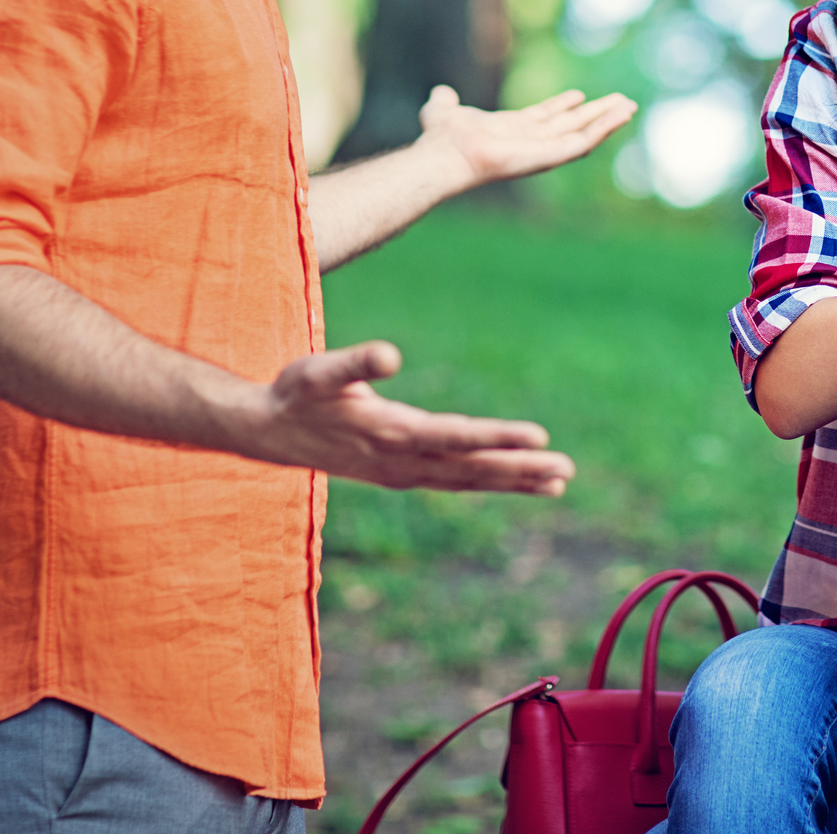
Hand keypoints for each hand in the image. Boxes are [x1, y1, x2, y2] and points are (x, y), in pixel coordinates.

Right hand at [253, 341, 576, 493]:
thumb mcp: (318, 371)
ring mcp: (404, 473)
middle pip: (471, 467)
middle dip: (520, 470)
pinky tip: (522, 481)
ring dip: (514, 481)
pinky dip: (491, 482)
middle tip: (567, 470)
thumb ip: (355, 363)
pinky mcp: (404, 475)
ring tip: (560, 481)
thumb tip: (391, 354)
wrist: (269, 433)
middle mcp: (402, 461)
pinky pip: (457, 481)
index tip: (538, 437)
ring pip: (469, 480)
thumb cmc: (296, 394)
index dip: (496, 438)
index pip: (455, 437)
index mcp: (390, 433)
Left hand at [416, 85, 636, 193]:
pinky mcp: (550, 156)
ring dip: (607, 120)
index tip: (580, 95)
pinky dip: (604, 129)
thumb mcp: (442, 110)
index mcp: (513, 129)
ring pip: (583, 133)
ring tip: (630, 107)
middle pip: (571, 124)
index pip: (544, 117)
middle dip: (595, 113)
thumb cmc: (441, 138)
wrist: (445, 154)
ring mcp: (543, 150)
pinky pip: (583, 142)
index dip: (562, 105)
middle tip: (620, 101)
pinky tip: (620, 116)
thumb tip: (439, 93)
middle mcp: (531, 141)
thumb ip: (443, 101)